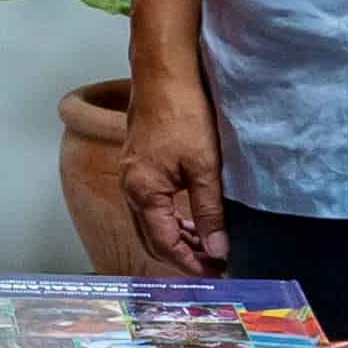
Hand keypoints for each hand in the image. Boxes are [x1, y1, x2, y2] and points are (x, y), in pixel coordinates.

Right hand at [118, 68, 228, 276]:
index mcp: (143, 193)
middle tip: (214, 264)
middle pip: (152, 239)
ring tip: (208, 245)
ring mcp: (131, 178)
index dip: (190, 264)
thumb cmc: (183, 114)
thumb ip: (209, 212)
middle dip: (182, 256)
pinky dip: (170, 219)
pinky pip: (151, 206)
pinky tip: (192, 218)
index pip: (165, 245)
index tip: (216, 273)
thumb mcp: (204, 166)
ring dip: (177, 238)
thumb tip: (216, 250)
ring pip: (151, 223)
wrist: (163, 74)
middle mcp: (130, 189)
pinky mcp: (137, 167)